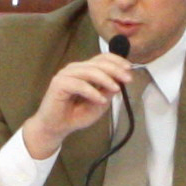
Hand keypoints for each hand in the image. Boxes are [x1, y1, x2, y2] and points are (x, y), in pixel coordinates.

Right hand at [18, 52, 134, 158]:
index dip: (117, 61)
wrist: (56, 128)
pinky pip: (79, 84)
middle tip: (127, 79)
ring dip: (106, 79)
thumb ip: (108, 91)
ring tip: (116, 89)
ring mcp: (66, 75)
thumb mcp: (99, 103)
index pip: (102, 58)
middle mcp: (75, 69)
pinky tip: (100, 100)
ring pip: (90, 71)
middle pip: (98, 63)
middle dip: (115, 70)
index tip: (129, 69)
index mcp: (84, 70)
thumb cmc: (75, 115)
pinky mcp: (58, 84)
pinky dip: (92, 92)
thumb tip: (120, 79)